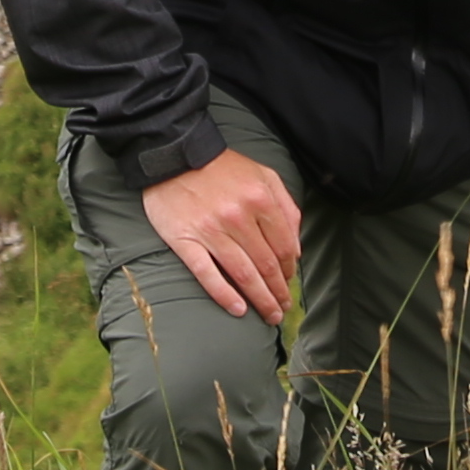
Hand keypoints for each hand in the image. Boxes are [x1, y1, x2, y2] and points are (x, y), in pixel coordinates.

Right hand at [139, 148, 303, 322]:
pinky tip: (238, 310)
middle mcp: (238, 217)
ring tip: (269, 315)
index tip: (288, 283)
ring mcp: (210, 231)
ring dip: (260, 299)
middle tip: (282, 309)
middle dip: (278, 292)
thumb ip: (286, 208)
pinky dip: (224, 295)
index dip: (289, 270)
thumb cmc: (223, 168)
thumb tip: (296, 249)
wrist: (174, 154)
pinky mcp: (185, 240)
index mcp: (259, 199)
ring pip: (243, 274)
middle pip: (266, 265)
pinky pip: (207, 274)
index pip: (283, 246)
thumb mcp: (263, 175)